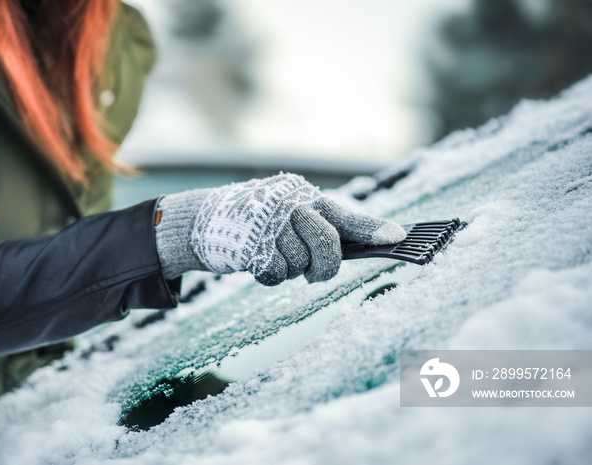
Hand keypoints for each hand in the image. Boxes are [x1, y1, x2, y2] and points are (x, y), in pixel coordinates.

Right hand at [154, 173, 405, 285]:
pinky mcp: (249, 243)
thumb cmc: (259, 220)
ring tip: (273, 255)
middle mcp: (290, 205)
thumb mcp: (292, 214)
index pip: (345, 214)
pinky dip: (270, 276)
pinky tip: (257, 261)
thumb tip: (370, 242)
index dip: (372, 228)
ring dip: (290, 269)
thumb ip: (325, 226)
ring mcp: (269, 223)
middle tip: (315, 274)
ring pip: (300, 264)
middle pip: (327, 243)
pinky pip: (276, 274)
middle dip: (324, 266)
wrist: (206, 219)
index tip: (398, 237)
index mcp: (305, 197)